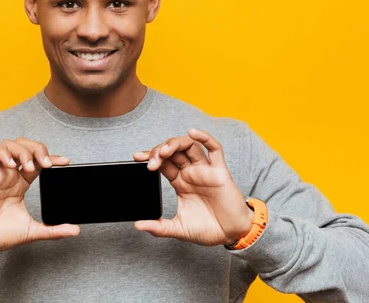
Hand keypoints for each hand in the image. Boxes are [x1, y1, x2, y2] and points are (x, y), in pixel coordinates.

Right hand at [0, 137, 79, 257]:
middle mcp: (10, 174)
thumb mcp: (32, 231)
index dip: (52, 157)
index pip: (38, 161)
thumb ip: (53, 230)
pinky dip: (2, 153)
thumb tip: (75, 231)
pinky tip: (10, 164)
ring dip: (22, 151)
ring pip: (9, 144)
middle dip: (37, 149)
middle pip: (25, 146)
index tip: (65, 161)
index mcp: (21, 183)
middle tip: (44, 164)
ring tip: (27, 166)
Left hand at [133, 128, 253, 245]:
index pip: (162, 162)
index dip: (149, 157)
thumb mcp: (178, 229)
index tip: (136, 158)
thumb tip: (138, 225)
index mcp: (180, 182)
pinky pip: (214, 149)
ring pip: (189, 146)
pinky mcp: (220, 171)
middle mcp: (191, 173)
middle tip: (149, 162)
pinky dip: (204, 137)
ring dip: (174, 144)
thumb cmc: (209, 229)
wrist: (232, 235)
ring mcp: (205, 170)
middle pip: (173, 151)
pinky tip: (193, 132)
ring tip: (163, 151)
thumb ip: (159, 227)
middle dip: (158, 151)